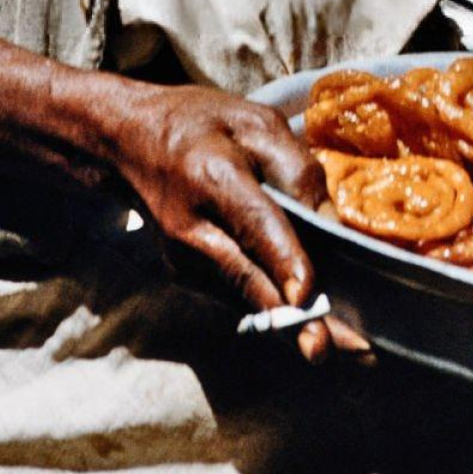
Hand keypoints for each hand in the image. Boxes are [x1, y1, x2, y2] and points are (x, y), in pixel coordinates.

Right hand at [97, 82, 369, 362]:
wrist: (129, 143)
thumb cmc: (202, 125)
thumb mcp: (254, 122)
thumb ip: (295, 168)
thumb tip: (330, 222)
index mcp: (212, 175)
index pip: (252, 222)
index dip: (281, 258)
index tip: (306, 295)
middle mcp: (191, 228)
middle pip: (247, 278)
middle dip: (291, 319)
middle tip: (327, 350)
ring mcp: (183, 259)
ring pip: (245, 295)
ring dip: (290, 320)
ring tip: (343, 342)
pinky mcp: (184, 275)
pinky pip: (236, 292)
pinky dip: (270, 304)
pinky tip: (308, 313)